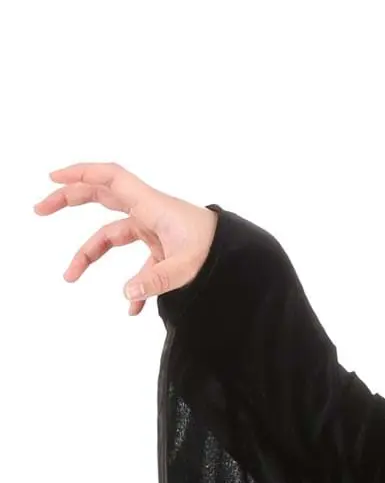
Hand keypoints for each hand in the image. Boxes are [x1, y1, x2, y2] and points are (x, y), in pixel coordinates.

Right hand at [34, 162, 219, 317]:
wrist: (247, 258)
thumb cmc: (221, 252)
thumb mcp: (189, 267)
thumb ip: (156, 281)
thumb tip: (126, 294)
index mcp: (153, 206)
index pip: (111, 178)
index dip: (81, 173)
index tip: (53, 179)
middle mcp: (150, 213)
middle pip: (101, 198)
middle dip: (69, 201)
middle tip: (40, 209)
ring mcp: (155, 230)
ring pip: (112, 235)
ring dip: (90, 253)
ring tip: (70, 276)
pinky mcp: (163, 248)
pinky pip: (138, 263)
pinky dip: (132, 284)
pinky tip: (130, 308)